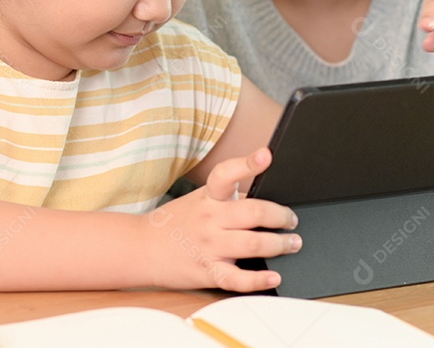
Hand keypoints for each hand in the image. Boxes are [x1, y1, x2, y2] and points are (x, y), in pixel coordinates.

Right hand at [143, 148, 300, 291]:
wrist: (140, 248)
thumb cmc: (175, 222)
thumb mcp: (198, 199)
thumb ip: (227, 196)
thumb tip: (263, 194)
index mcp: (208, 197)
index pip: (227, 174)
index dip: (248, 163)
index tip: (266, 155)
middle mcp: (210, 219)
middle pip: (253, 212)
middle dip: (281, 216)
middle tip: (292, 219)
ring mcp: (209, 246)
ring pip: (252, 244)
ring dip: (279, 244)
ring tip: (293, 243)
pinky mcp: (207, 271)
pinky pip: (237, 278)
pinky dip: (258, 279)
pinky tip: (274, 276)